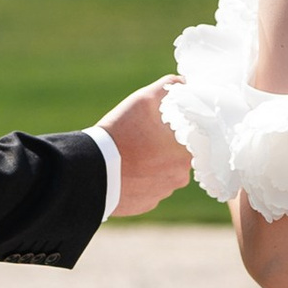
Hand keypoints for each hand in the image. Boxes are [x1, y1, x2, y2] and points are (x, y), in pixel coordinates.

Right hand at [95, 80, 192, 217]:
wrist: (93, 172)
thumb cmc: (122, 133)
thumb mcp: (144, 100)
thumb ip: (170, 87)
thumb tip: (184, 83)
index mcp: (187, 150)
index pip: (194, 135)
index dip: (179, 127)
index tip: (164, 123)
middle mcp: (181, 175)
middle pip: (180, 155)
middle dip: (166, 145)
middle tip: (144, 136)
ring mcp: (164, 192)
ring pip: (165, 172)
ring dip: (154, 163)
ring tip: (133, 153)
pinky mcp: (147, 204)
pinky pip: (150, 188)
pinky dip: (142, 179)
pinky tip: (127, 170)